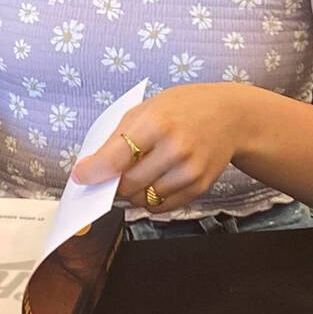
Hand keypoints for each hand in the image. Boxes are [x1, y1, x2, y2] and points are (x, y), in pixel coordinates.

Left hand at [70, 84, 246, 213]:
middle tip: (111, 176)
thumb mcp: (148, 108)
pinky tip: (154, 181)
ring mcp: (189, 171)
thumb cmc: (185, 107)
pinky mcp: (199, 186)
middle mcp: (175, 149)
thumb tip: (93, 167)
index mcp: (157, 123)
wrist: (231, 116)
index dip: (93, 172)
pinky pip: (163, 206)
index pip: (116, 158)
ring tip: (137, 175)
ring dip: (132, 194)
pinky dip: (151, 199)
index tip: (81, 176)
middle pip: (127, 184)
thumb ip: (120, 136)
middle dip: (112, 184)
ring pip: (143, 200)